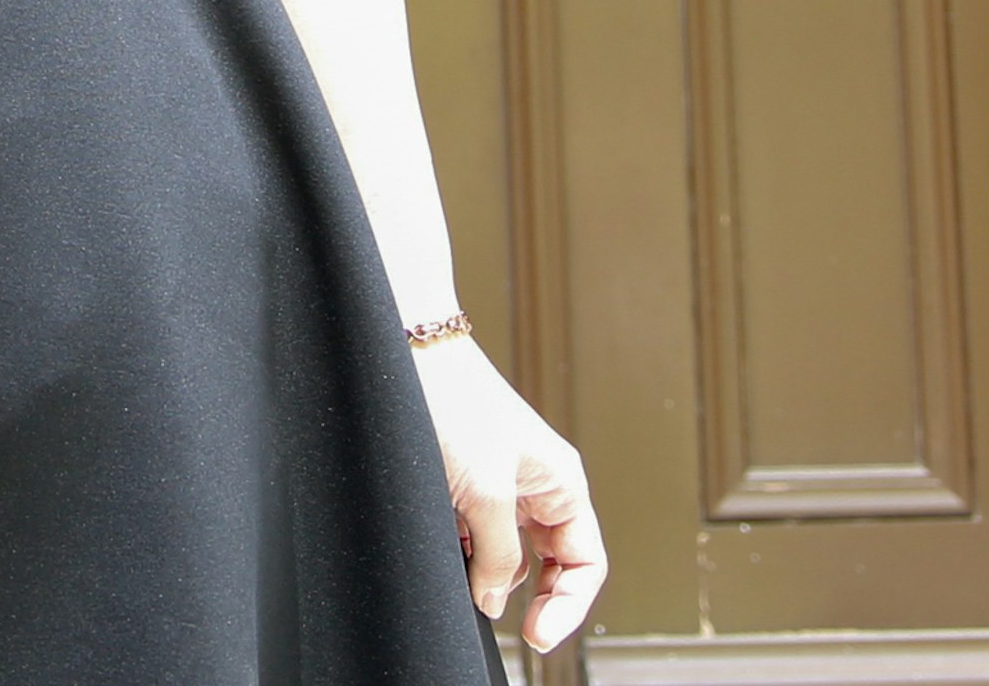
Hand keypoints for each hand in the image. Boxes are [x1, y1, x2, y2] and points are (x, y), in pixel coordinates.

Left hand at [413, 335, 604, 652]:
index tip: (537, 635)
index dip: (568, 605)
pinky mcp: (466, 483)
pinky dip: (461, 547)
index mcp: (562, 483)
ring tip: (461, 559)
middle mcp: (538, 486)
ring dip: (486, 568)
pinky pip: (474, 534)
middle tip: (509, 624)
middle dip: (528, 594)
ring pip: (506, 553)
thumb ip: (496, 554)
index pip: (584, 563)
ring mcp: (502, 485)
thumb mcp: (484, 492)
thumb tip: (493, 600)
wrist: (404, 353)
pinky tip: (444, 541)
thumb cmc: (454, 403)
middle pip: (549, 564)